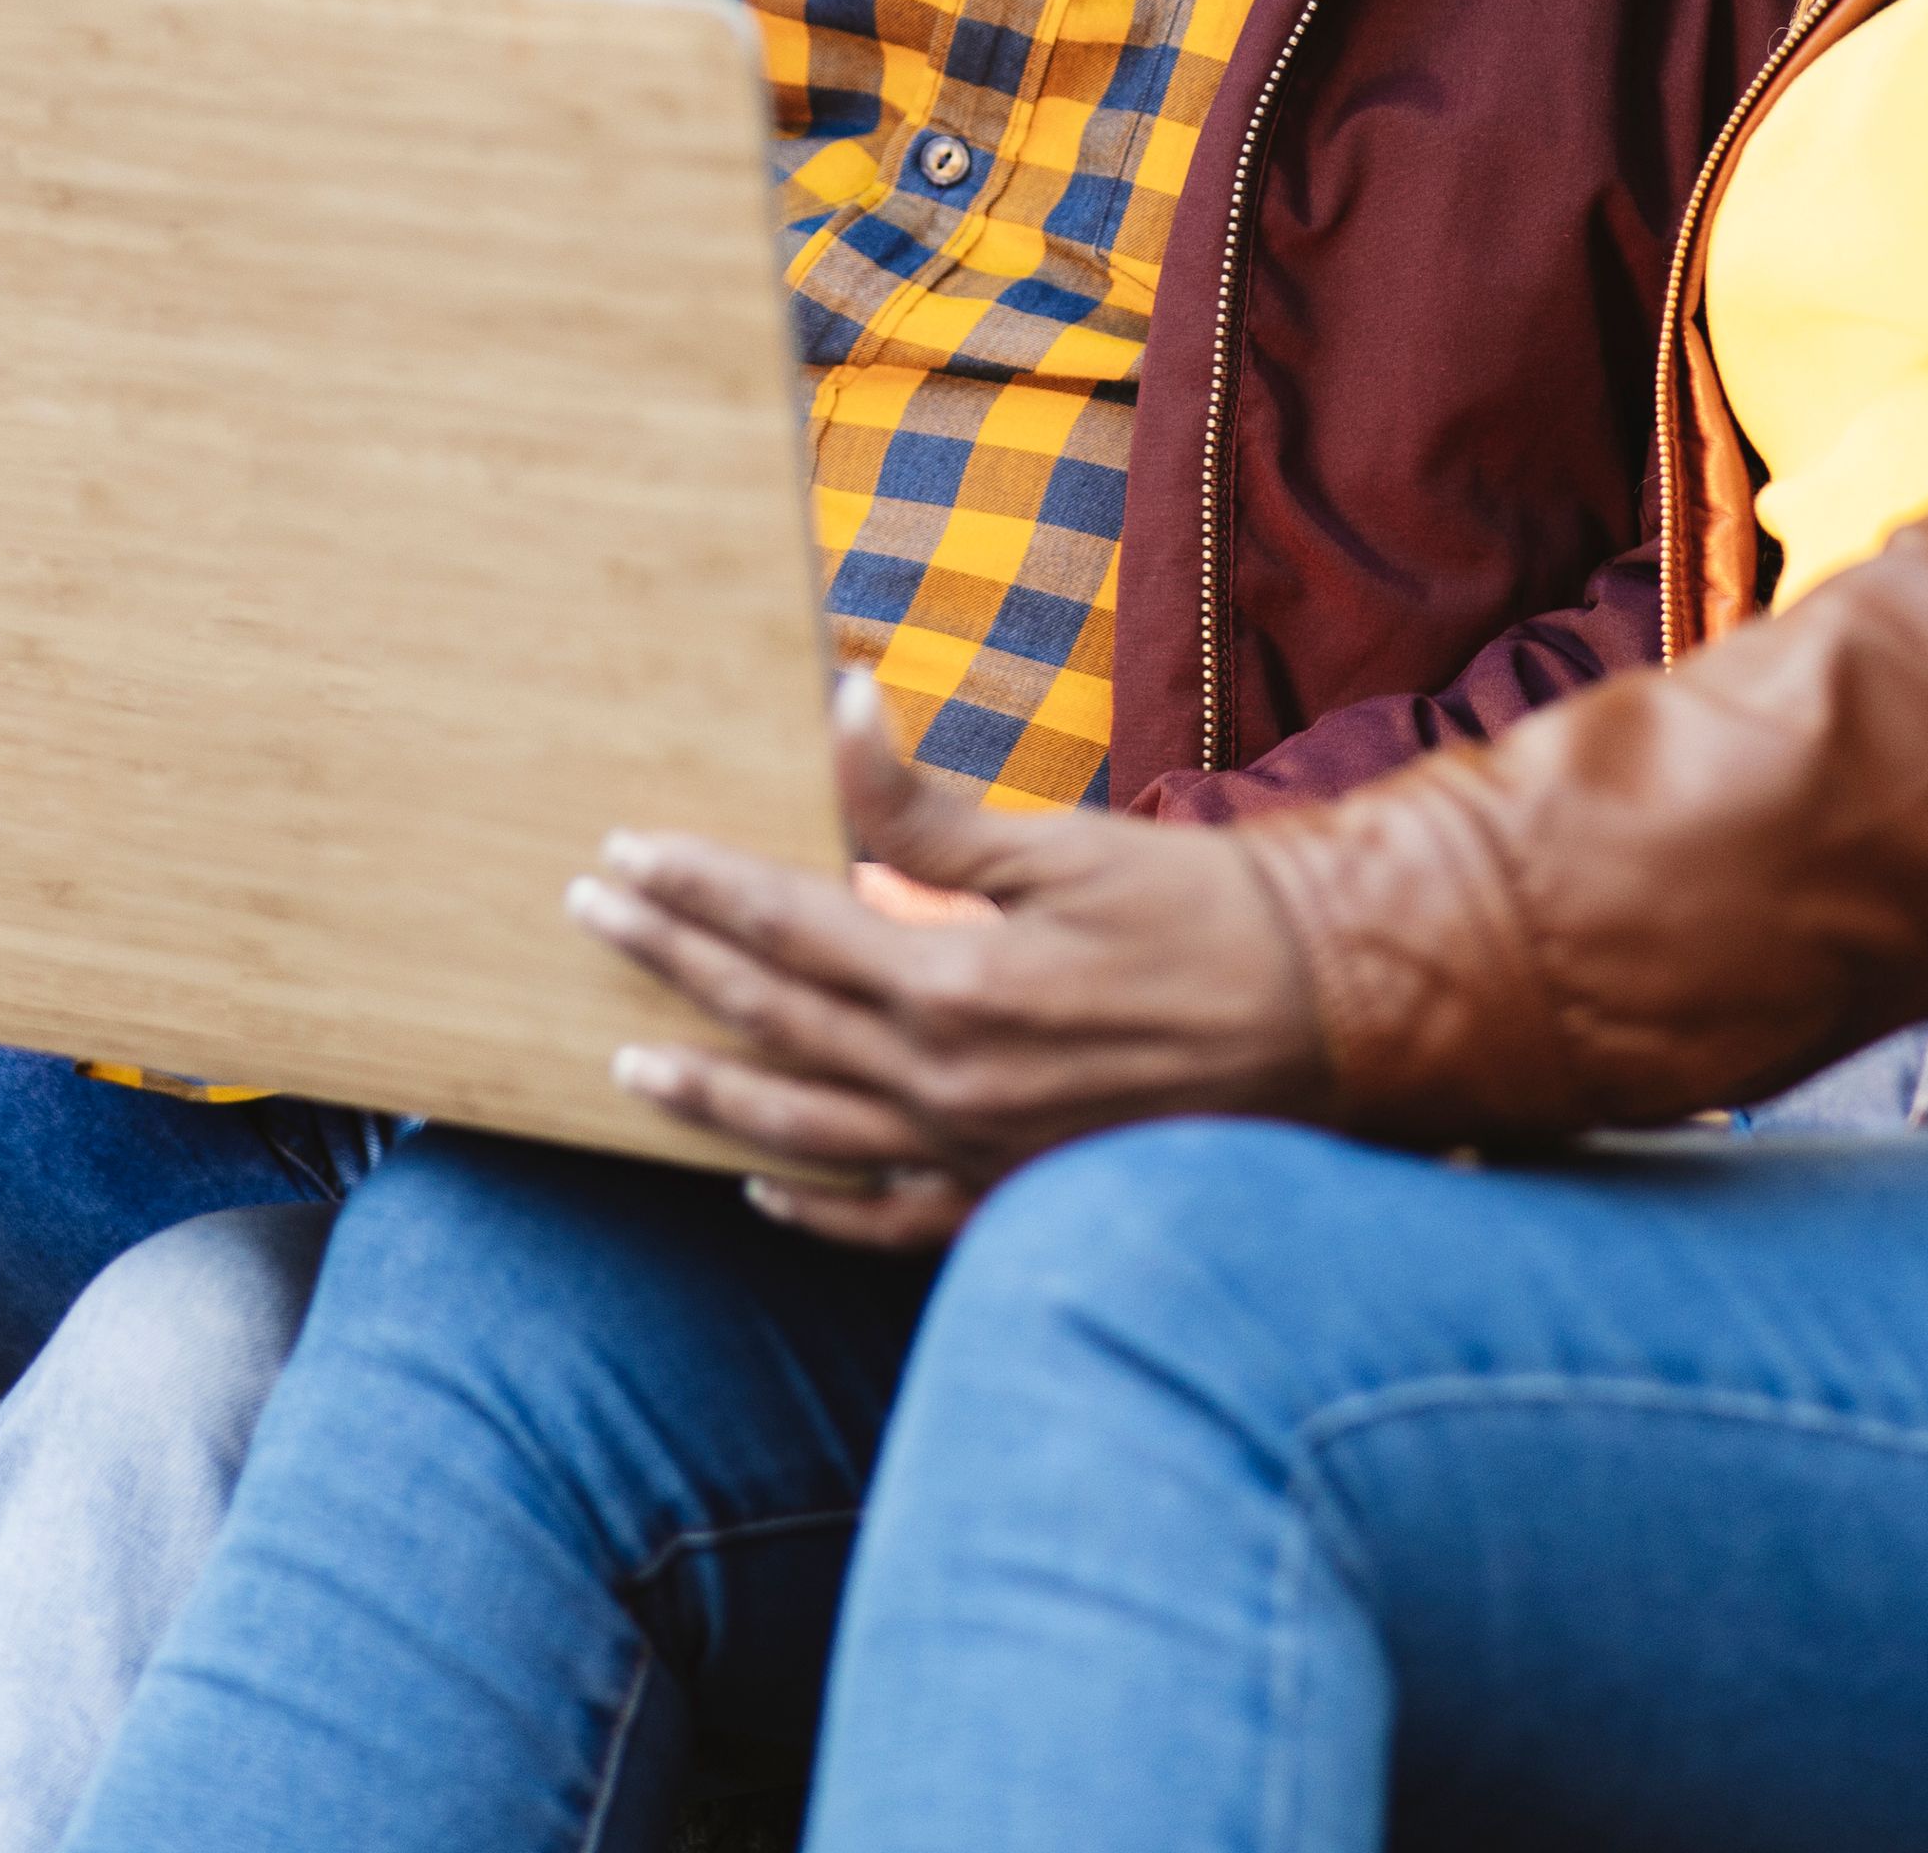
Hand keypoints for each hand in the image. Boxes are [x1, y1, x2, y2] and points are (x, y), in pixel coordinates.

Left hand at [573, 673, 1334, 1249]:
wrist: (1335, 1019)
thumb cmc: (1203, 912)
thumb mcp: (1059, 844)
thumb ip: (925, 804)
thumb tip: (838, 706)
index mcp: (952, 984)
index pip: (784, 926)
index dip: (695, 886)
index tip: (622, 852)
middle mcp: (946, 1085)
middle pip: (772, 1021)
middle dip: (670, 965)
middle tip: (592, 916)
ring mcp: (975, 1155)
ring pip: (805, 1132)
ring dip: (709, 1092)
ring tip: (628, 1063)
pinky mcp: (1012, 1198)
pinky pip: (886, 1221)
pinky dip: (814, 1207)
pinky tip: (758, 1186)